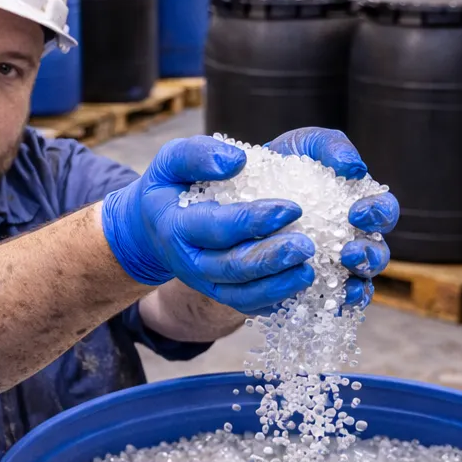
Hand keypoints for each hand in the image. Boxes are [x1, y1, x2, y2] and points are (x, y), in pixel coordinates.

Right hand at [101, 136, 315, 315]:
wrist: (153, 228)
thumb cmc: (169, 188)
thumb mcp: (171, 162)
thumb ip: (197, 154)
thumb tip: (237, 160)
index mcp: (178, 228)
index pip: (218, 227)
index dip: (254, 220)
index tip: (292, 208)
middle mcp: (190, 263)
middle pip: (232, 267)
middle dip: (271, 259)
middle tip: (307, 246)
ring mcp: (205, 283)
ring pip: (241, 295)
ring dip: (277, 287)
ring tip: (309, 273)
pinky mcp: (220, 294)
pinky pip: (247, 306)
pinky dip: (274, 301)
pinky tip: (300, 288)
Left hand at [266, 128, 399, 308]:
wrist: (241, 191)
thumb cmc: (283, 164)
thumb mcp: (306, 145)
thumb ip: (332, 147)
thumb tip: (354, 168)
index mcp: (360, 205)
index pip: (384, 212)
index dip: (378, 215)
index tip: (357, 213)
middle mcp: (353, 239)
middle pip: (378, 254)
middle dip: (370, 256)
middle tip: (350, 254)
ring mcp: (334, 266)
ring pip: (360, 283)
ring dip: (358, 286)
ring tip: (345, 285)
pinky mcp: (312, 286)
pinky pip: (330, 302)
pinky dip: (334, 306)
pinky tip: (329, 306)